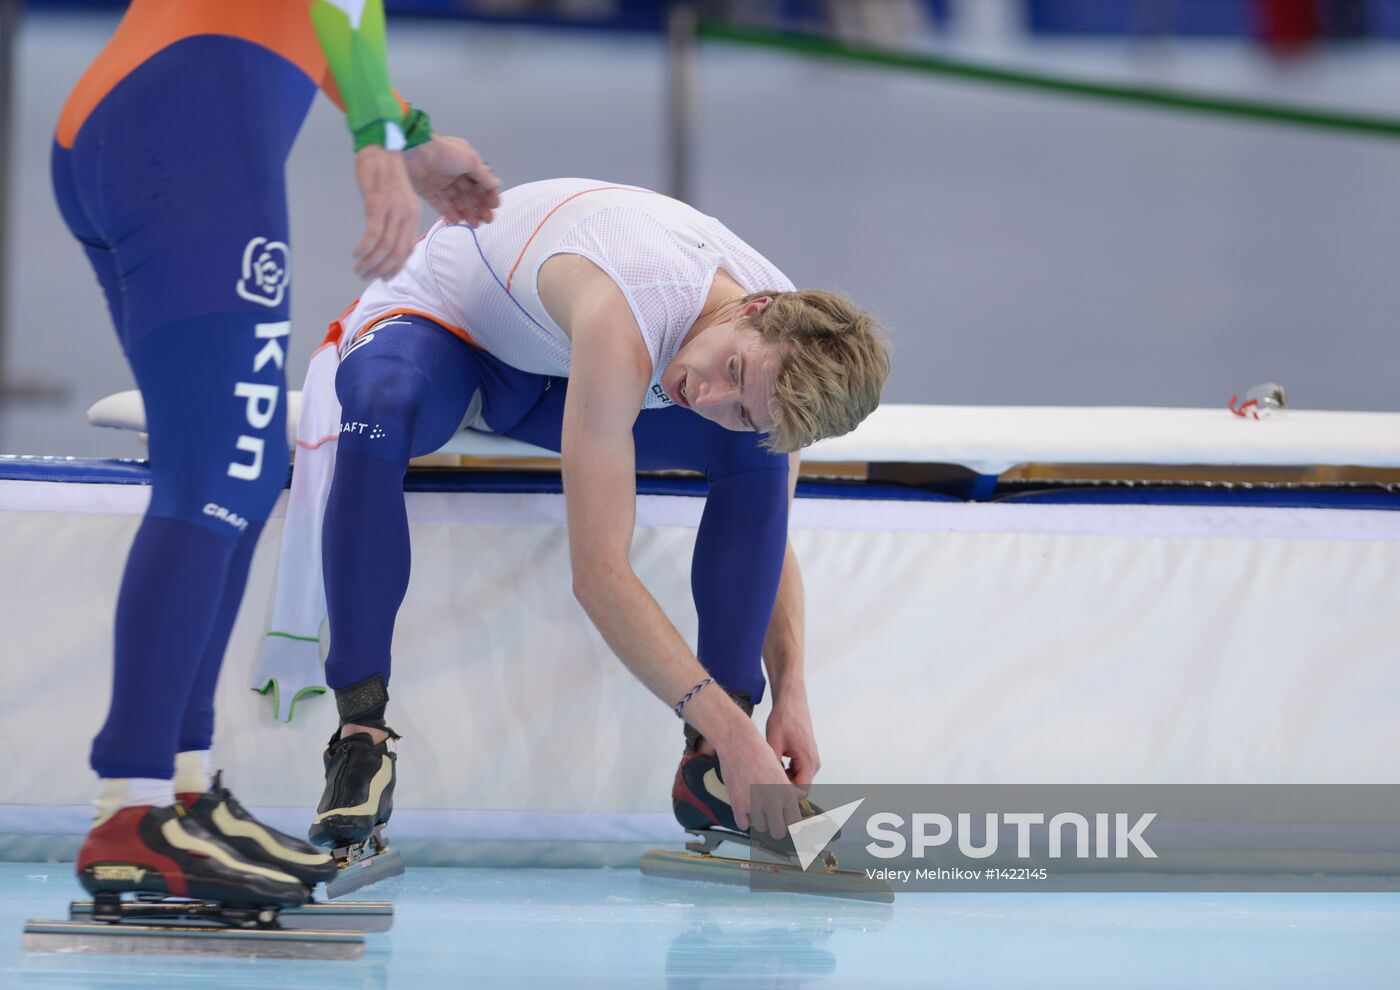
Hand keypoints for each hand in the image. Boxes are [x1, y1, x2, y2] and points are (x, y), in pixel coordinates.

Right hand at [352, 145, 419, 279]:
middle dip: (381, 270)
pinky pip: (373, 233)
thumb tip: (382, 239)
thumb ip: (393, 218)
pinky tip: (357, 254)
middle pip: (396, 253)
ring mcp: (393, 210)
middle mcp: (406, 215)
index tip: (384, 276)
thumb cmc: (385, 171)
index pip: (407, 249)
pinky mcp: (378, 204)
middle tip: (365, 276)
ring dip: (371, 263)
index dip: (396, 267)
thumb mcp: (396, 197)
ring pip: (384, 247)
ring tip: (359, 270)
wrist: (382, 146)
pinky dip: (365, 248)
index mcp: (413, 215)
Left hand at [402, 135, 501, 227]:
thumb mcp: (470, 161)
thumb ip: (484, 176)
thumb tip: (497, 184)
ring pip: (457, 200)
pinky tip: (457, 222)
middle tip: (487, 220)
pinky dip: (449, 213)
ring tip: (474, 224)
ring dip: (467, 213)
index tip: (494, 207)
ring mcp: (440, 181)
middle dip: (480, 207)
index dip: (489, 194)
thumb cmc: (442, 151)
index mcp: (465, 161)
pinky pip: (440, 204)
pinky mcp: (427, 190)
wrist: (413, 152)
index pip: (481, 181)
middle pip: (470, 193)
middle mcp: (454, 171)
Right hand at [714, 728, 804, 838]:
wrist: (739, 743)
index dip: (789, 824)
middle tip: (770, 818)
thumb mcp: (780, 773)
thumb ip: (786, 792)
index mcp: (787, 793)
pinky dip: (743, 819)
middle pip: (778, 831)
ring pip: (760, 828)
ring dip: (758, 820)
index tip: (785, 823)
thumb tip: (790, 808)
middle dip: (774, 826)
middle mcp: (773, 801)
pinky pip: (743, 824)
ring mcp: (755, 804)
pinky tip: (744, 808)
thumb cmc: (759, 753)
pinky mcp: (738, 804)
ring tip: (756, 807)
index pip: (794, 823)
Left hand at [766, 694, 820, 790]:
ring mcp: (812, 759)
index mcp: (808, 762)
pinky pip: (798, 771)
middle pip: (800, 787)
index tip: (768, 792)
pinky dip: (786, 771)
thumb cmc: (783, 718)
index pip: (801, 792)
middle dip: (783, 787)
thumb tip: (766, 785)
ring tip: (767, 770)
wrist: (791, 701)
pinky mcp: (807, 755)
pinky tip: (773, 762)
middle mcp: (814, 763)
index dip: (785, 795)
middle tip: (764, 782)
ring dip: (783, 778)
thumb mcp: (773, 744)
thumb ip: (773, 767)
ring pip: (798, 779)